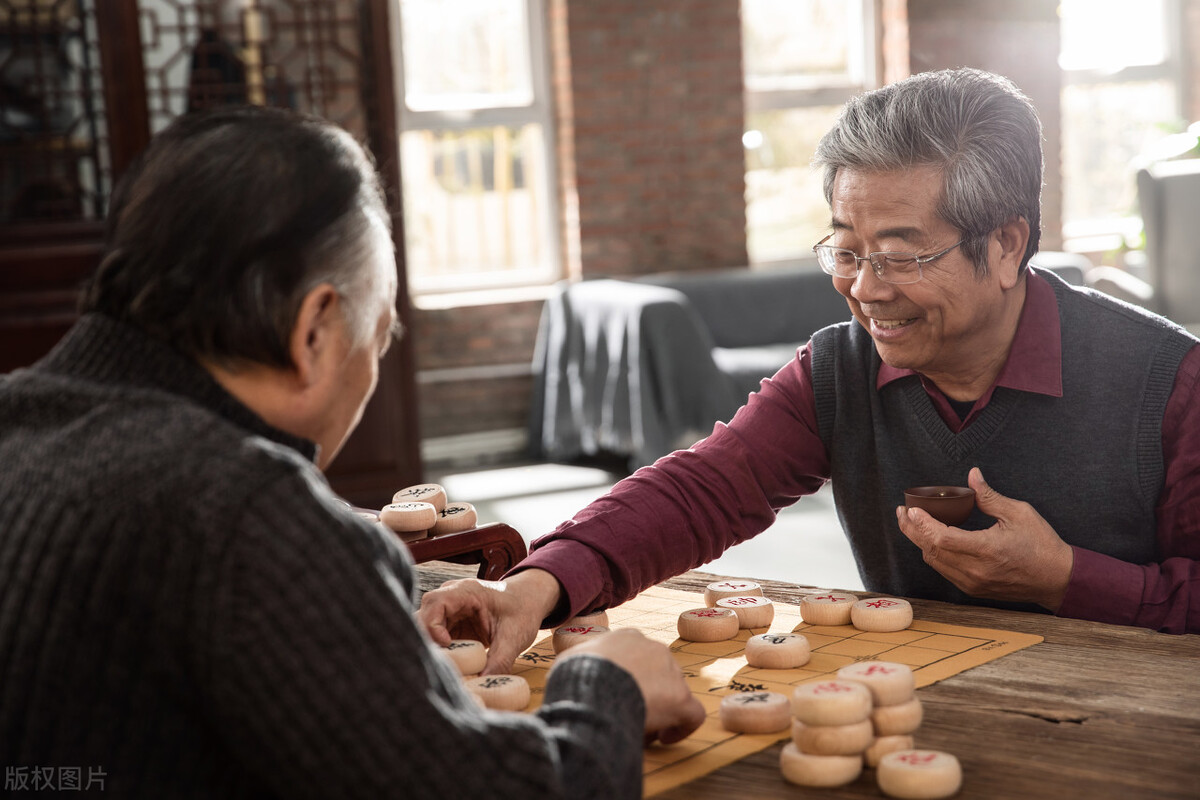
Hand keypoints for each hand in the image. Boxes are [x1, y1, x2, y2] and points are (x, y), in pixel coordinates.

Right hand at [417, 568, 561, 673]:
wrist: (529, 600)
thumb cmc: (522, 610)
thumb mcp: (514, 637)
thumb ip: (499, 661)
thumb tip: (483, 685)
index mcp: (466, 591)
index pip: (435, 603)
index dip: (433, 625)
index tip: (447, 645)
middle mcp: (451, 597)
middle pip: (422, 616)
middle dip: (427, 640)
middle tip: (440, 663)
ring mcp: (448, 611)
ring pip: (424, 628)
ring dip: (431, 648)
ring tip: (444, 666)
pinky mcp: (450, 625)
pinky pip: (434, 638)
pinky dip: (439, 652)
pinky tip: (450, 665)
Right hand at [554, 628, 705, 744]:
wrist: (593, 687)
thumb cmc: (577, 676)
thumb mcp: (571, 660)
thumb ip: (581, 663)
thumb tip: (575, 674)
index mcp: (628, 637)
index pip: (636, 656)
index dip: (629, 677)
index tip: (618, 694)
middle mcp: (654, 648)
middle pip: (656, 675)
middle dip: (646, 695)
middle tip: (628, 714)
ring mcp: (671, 672)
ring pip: (672, 695)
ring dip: (660, 712)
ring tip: (640, 730)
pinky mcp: (682, 698)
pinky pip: (692, 715)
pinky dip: (682, 727)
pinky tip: (665, 738)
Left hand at [896, 467, 1073, 610]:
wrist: (1057, 578)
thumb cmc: (1041, 544)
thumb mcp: (1018, 513)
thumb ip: (989, 496)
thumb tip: (972, 475)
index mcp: (986, 550)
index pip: (941, 538)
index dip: (921, 524)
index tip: (911, 509)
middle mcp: (975, 570)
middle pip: (930, 550)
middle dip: (911, 530)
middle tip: (903, 512)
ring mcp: (972, 583)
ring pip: (934, 561)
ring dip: (920, 542)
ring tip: (913, 523)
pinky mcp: (973, 589)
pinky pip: (944, 570)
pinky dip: (934, 554)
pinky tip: (932, 539)